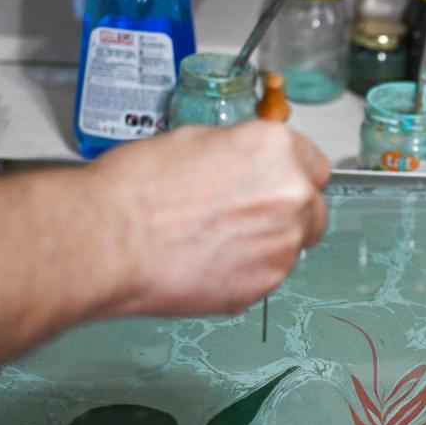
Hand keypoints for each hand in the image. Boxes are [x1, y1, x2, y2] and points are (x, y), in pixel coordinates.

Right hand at [90, 121, 329, 315]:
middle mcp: (292, 196)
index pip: (315, 166)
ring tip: (216, 240)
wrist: (110, 240)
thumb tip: (251, 164)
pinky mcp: (267, 283)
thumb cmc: (138, 189)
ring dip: (267, 243)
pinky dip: (248, 271)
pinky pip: (269, 275)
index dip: (293, 176)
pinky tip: (210, 261)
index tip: (279, 184)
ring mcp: (284, 244)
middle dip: (288, 213)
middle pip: (313, 209)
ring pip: (293, 245)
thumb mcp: (195, 141)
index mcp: (278, 150)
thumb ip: (242, 155)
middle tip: (246, 216)